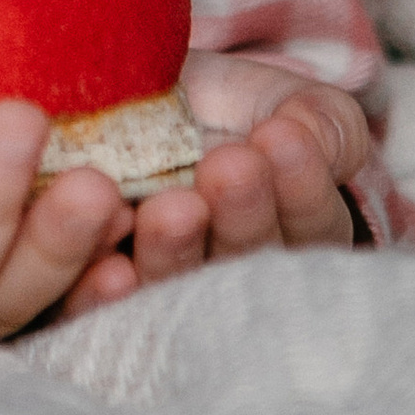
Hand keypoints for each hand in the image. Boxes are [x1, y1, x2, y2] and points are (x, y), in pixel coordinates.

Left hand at [53, 52, 370, 321]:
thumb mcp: (275, 100)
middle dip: (243, 215)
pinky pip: (97, 315)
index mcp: (290, 239)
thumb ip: (322, 122)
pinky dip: (104, 294)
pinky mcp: (91, 304)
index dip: (301, 188)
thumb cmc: (213, 107)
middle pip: (245, 266)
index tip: (282, 136)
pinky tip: (112, 266)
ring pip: (173, 290)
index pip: (311, 228)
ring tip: (172, 207)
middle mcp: (231, 284)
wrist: (112, 99)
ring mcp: (160, 299)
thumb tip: (313, 134)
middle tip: (232, 167)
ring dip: (176, 251)